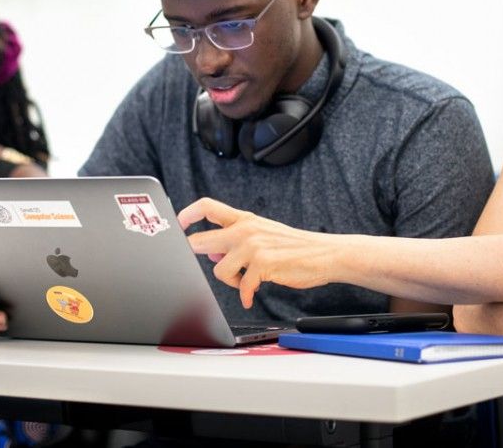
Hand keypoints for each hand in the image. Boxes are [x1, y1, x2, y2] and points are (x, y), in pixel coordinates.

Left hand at [179, 198, 334, 308]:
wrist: (325, 253)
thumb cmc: (295, 246)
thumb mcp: (263, 234)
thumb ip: (236, 240)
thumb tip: (213, 254)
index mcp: (244, 219)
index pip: (207, 207)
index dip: (186, 214)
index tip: (177, 224)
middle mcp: (245, 229)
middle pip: (201, 240)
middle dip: (194, 255)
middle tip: (202, 264)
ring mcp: (253, 246)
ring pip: (219, 270)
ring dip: (230, 281)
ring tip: (245, 281)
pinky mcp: (262, 264)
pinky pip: (241, 286)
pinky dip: (246, 294)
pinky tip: (252, 294)